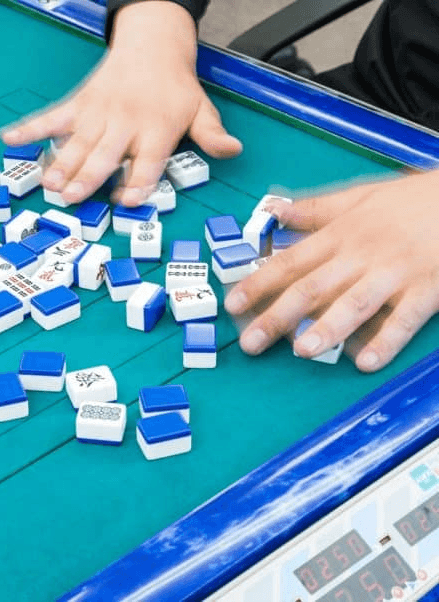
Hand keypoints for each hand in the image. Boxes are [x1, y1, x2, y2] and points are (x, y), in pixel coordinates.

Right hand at [0, 1, 240, 205]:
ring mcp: (99, 113)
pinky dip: (30, 128)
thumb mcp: (201, 109)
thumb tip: (232, 151)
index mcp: (157, 129)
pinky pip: (52, 117)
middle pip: (105, 154)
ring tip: (47, 184)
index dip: (136, 182)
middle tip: (71, 198)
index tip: (125, 200)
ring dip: (60, 164)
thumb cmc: (174, 86)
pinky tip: (10, 139)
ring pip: (77, 143)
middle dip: (87, 177)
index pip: (147, 161)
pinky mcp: (80, 104)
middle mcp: (126, 123)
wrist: (152, 44)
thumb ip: (212, 135)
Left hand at [224, 172, 437, 372]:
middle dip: (277, 316)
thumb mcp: (359, 196)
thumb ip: (315, 209)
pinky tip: (367, 362)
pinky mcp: (427, 289)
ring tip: (302, 351)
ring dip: (327, 328)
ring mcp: (394, 273)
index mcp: (341, 234)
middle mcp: (361, 255)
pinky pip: (405, 319)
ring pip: (354, 303)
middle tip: (250, 344)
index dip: (258, 284)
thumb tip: (274, 210)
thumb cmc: (412, 199)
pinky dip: (387, 341)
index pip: (289, 262)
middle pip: (312, 288)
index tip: (233, 306)